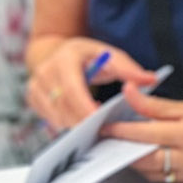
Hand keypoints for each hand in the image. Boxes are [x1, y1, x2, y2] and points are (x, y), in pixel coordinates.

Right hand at [25, 38, 155, 130]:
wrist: (57, 52)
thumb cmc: (87, 55)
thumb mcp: (109, 55)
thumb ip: (129, 69)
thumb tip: (151, 79)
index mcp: (64, 58)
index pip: (73, 89)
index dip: (85, 108)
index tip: (99, 121)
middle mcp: (45, 71)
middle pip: (63, 106)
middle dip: (82, 121)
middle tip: (101, 130)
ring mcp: (35, 85)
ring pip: (55, 116)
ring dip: (75, 123)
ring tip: (94, 123)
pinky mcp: (32, 98)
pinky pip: (49, 119)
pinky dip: (66, 123)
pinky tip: (80, 119)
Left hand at [103, 84, 182, 182]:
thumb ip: (155, 104)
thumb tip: (129, 94)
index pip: (146, 135)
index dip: (123, 131)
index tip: (106, 127)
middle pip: (146, 159)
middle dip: (124, 150)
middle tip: (109, 139)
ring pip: (153, 171)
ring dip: (136, 160)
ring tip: (125, 146)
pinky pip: (165, 176)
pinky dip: (152, 167)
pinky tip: (146, 154)